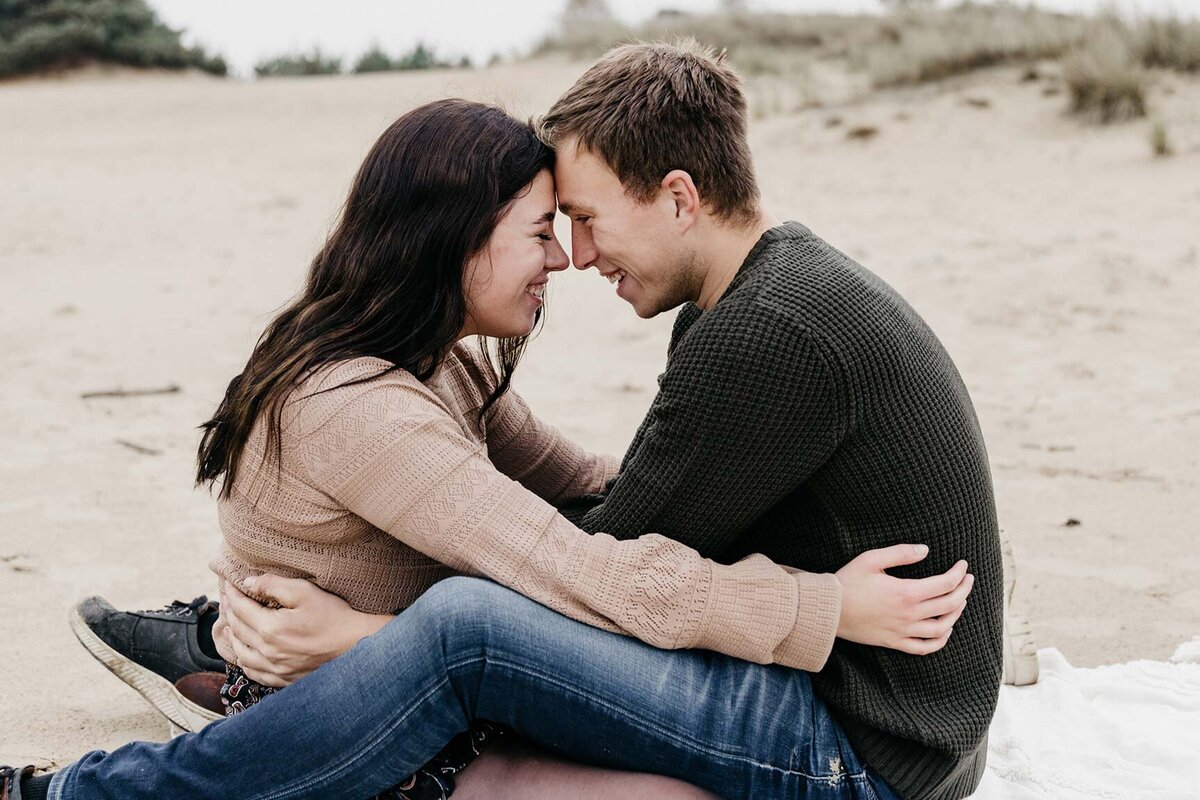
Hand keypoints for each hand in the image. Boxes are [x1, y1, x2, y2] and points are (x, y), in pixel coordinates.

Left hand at [216, 574, 392, 687]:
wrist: (355, 645)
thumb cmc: (333, 615)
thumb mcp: (305, 592)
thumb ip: (274, 585)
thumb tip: (247, 582)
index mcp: (270, 629)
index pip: (241, 608)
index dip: (232, 594)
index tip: (228, 583)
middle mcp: (267, 652)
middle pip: (238, 630)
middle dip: (230, 612)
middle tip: (228, 599)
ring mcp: (274, 669)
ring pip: (240, 653)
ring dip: (232, 637)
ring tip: (229, 625)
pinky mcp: (283, 679)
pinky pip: (253, 672)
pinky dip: (243, 660)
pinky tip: (244, 652)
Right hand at [835, 544, 973, 655]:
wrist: (829, 610)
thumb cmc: (848, 582)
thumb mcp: (871, 559)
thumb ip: (900, 553)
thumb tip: (925, 550)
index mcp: (906, 592)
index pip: (945, 584)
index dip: (958, 573)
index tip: (963, 565)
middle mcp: (909, 614)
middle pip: (949, 605)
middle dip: (964, 590)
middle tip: (968, 580)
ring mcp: (903, 631)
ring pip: (942, 628)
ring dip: (956, 614)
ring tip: (959, 602)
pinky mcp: (895, 642)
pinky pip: (924, 648)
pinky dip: (940, 641)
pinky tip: (945, 630)